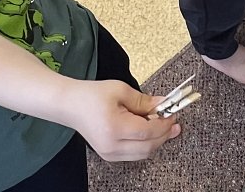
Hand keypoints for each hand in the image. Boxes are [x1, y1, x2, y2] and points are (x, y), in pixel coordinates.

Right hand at [63, 79, 181, 161]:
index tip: (173, 114)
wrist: (70, 105)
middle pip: (148, 147)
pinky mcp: (108, 154)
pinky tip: (147, 130)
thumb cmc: (92, 95)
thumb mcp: (121, 90)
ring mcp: (109, 153)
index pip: (148, 132)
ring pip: (142, 154)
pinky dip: (145, 144)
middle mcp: (112, 145)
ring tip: (162, 125)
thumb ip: (144, 100)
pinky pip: (134, 154)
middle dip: (164, 135)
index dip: (164, 124)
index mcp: (115, 128)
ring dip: (156, 141)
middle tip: (173, 122)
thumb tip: (163, 104)